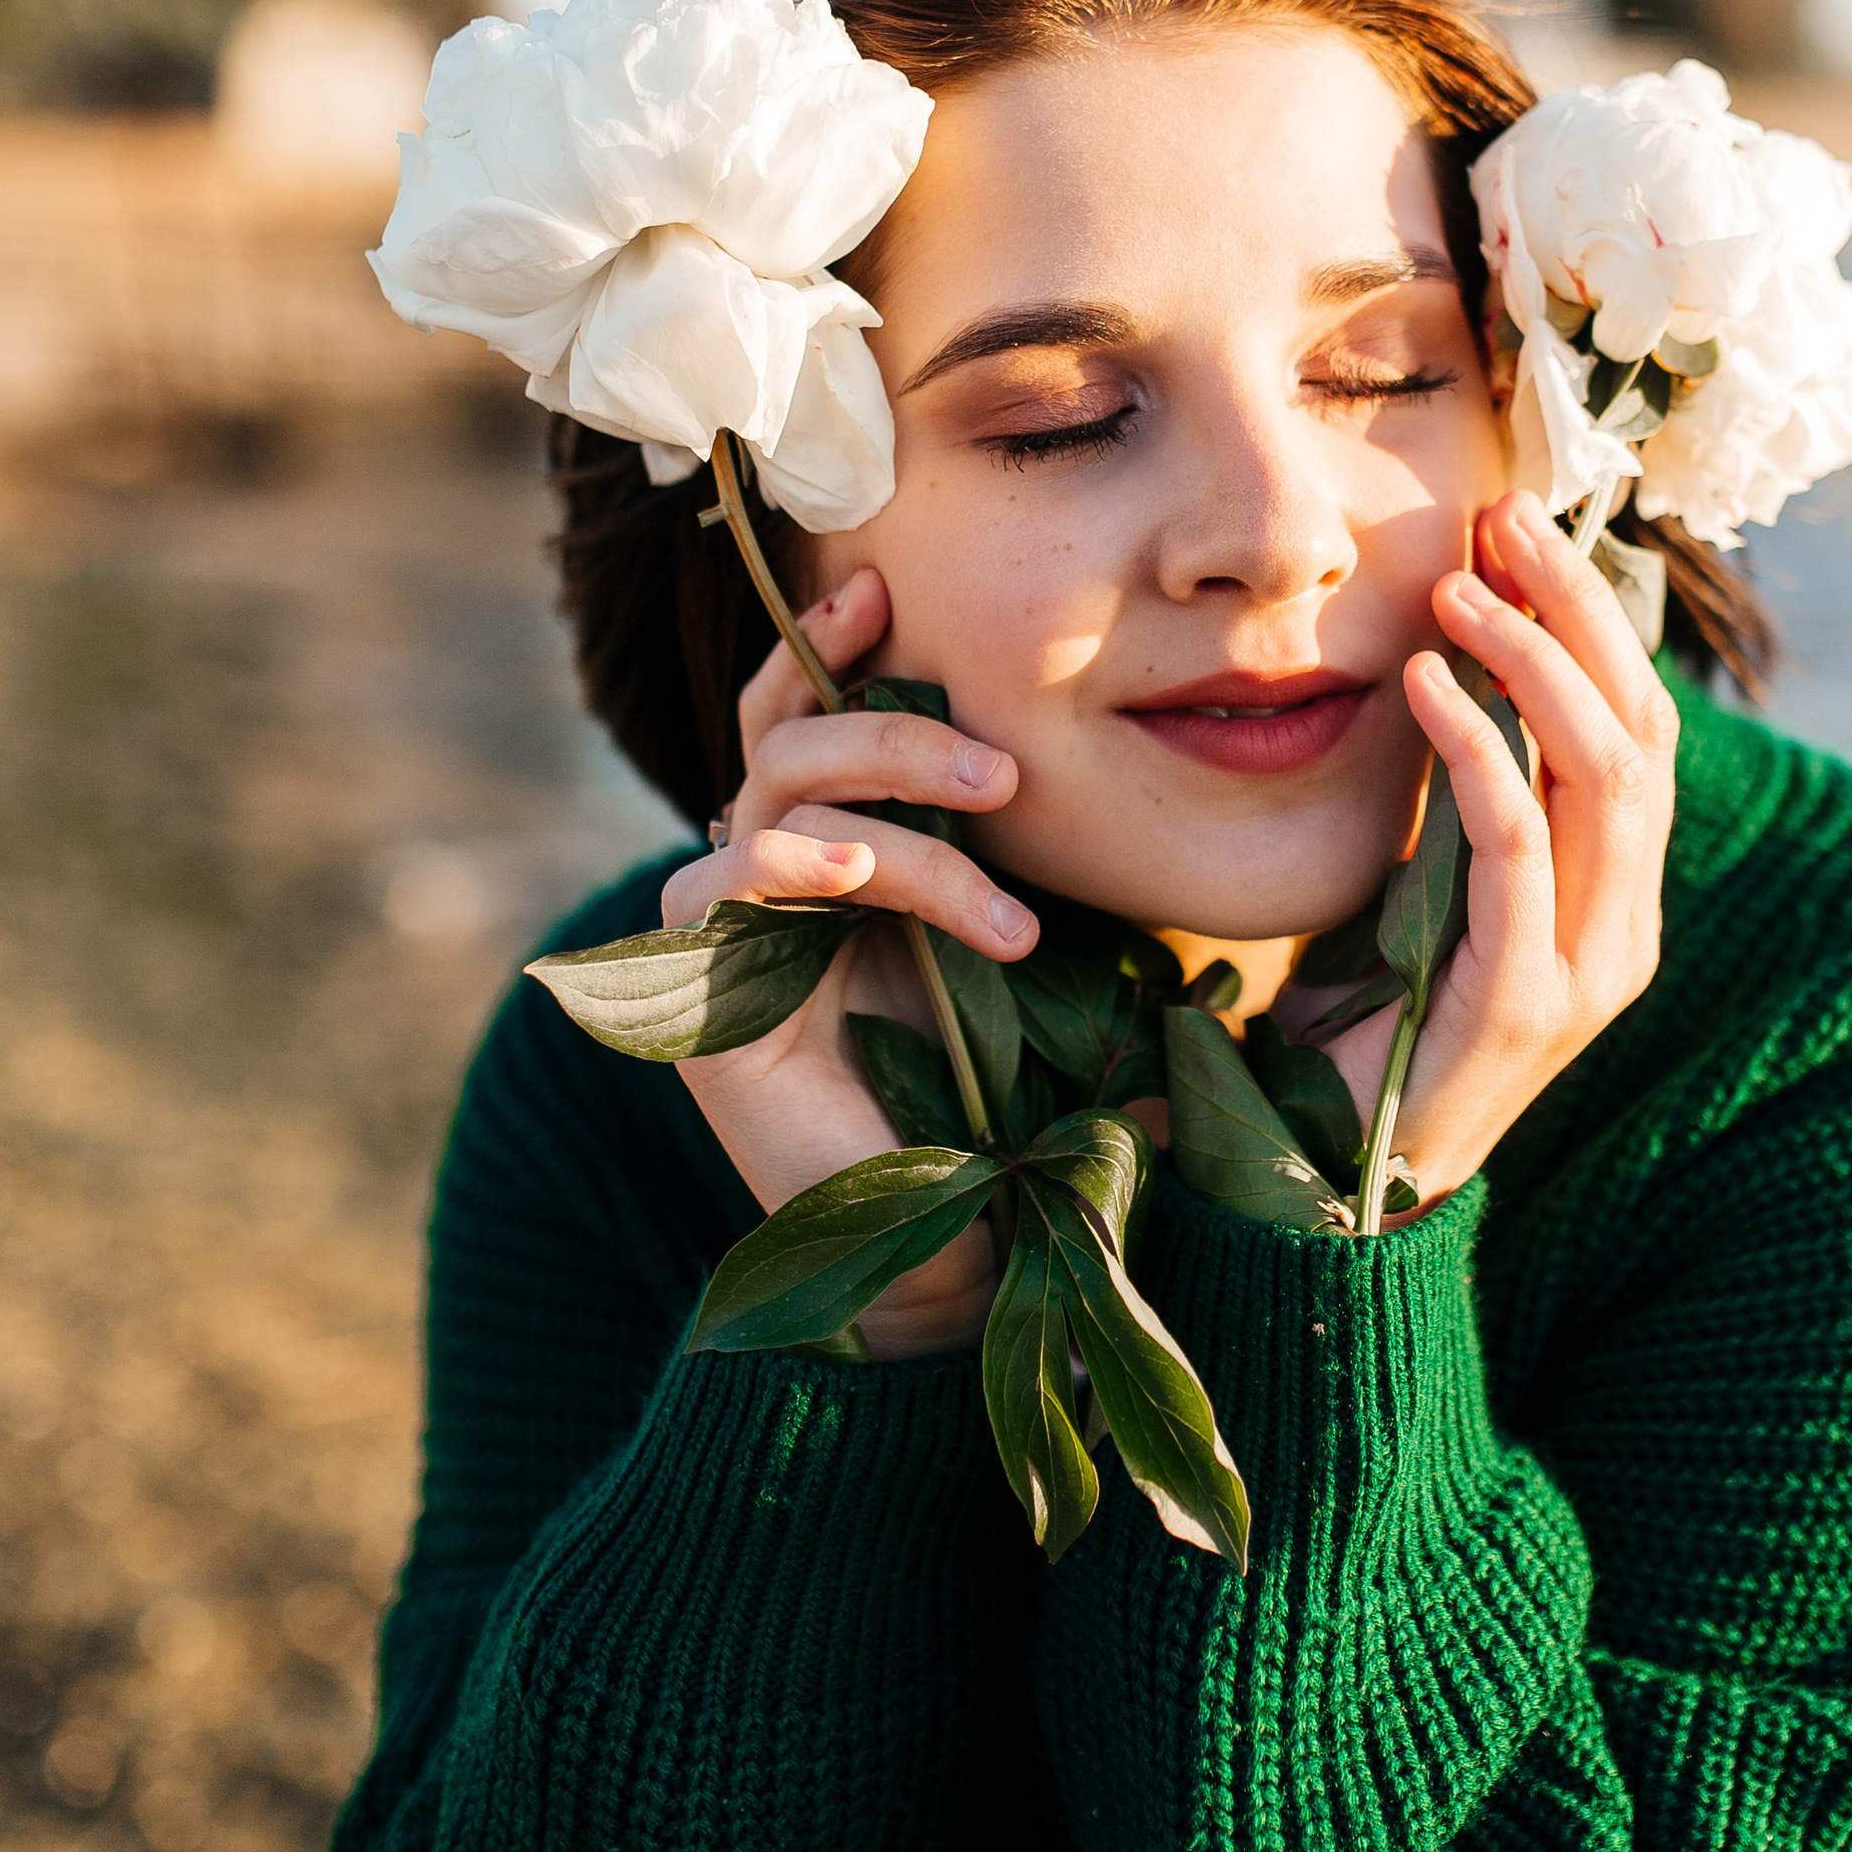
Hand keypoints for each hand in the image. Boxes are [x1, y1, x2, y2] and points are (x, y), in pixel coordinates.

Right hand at [658, 568, 1038, 1355]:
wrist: (958, 1260)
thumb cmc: (1016, 1117)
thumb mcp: (1042, 962)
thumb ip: (1047, 870)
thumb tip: (1151, 764)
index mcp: (840, 860)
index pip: (810, 713)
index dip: (830, 640)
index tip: (887, 590)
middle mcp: (768, 884)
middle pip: (792, 729)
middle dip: (896, 724)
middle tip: (1004, 776)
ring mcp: (725, 934)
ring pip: (779, 787)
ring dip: (898, 805)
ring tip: (1003, 880)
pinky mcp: (699, 994)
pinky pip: (734, 871)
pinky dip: (817, 858)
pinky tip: (874, 889)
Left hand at [1307, 488, 1678, 1212]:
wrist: (1330, 1185)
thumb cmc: (1367, 1031)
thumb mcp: (1429, 891)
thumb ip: (1466, 806)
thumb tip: (1452, 668)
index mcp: (1617, 897)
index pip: (1642, 724)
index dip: (1592, 616)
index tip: (1520, 526)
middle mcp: (1627, 926)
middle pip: (1643, 726)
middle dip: (1578, 608)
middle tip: (1506, 517)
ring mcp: (1590, 966)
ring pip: (1606, 771)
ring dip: (1533, 660)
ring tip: (1458, 588)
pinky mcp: (1529, 1000)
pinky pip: (1519, 845)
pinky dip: (1477, 749)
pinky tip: (1421, 686)